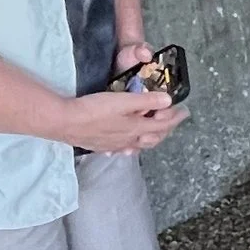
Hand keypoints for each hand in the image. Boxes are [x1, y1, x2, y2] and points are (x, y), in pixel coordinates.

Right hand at [68, 87, 183, 153]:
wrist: (64, 122)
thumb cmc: (93, 110)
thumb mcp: (122, 101)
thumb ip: (146, 101)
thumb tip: (167, 100)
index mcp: (135, 129)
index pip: (162, 126)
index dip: (175, 118)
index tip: (184, 111)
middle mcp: (127, 141)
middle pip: (152, 138)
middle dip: (165, 129)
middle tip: (172, 120)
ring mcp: (113, 145)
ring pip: (137, 145)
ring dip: (149, 139)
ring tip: (153, 133)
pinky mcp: (100, 145)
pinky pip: (121, 148)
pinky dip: (129, 147)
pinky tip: (125, 147)